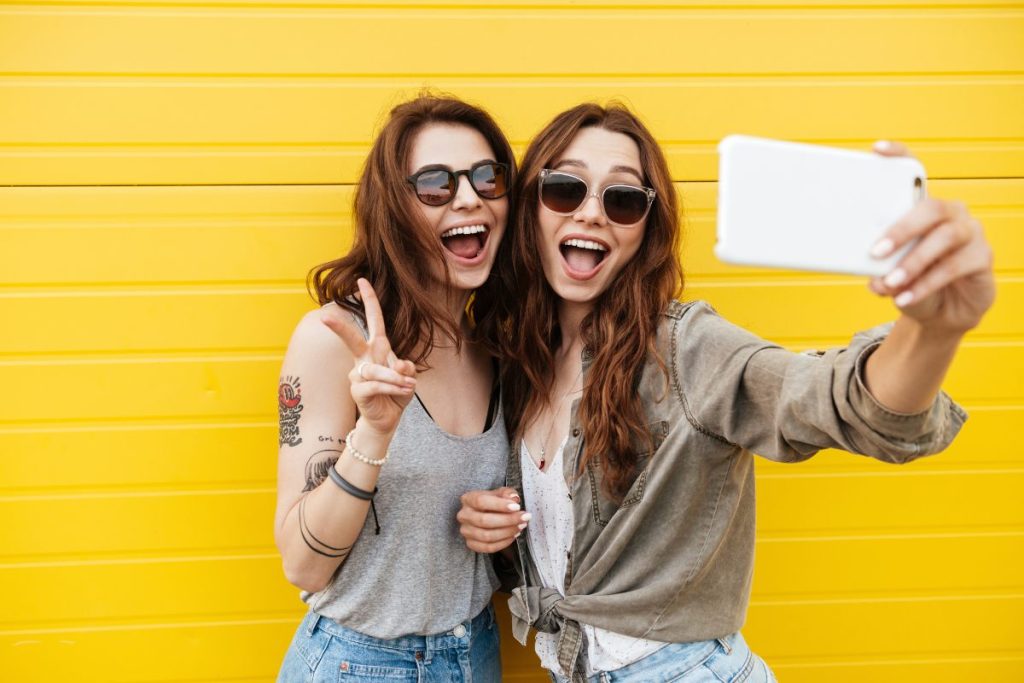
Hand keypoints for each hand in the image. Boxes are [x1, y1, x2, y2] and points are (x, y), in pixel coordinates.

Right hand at [321, 278, 416, 435]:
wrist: (388, 419)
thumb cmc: (397, 393)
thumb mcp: (408, 377)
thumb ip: (406, 368)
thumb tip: (399, 365)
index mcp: (378, 348)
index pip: (373, 320)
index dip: (369, 300)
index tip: (362, 280)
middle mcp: (365, 358)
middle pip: (352, 339)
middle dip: (340, 328)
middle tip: (325, 317)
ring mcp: (358, 374)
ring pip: (376, 370)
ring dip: (396, 379)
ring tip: (408, 386)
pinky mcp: (358, 391)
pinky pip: (376, 385)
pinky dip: (393, 388)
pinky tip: (403, 391)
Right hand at [457, 487, 529, 553]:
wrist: (486, 514)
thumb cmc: (493, 502)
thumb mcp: (500, 493)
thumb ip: (507, 493)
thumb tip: (513, 498)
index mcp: (468, 499)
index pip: (481, 501)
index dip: (500, 505)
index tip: (517, 507)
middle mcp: (463, 515)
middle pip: (484, 521)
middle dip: (508, 520)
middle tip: (524, 518)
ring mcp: (466, 531)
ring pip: (487, 536)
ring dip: (507, 532)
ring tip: (521, 526)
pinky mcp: (471, 544)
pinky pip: (488, 547)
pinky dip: (503, 543)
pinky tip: (514, 535)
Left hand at [868, 141, 995, 333]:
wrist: (943, 312)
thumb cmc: (913, 282)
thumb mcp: (889, 272)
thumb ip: (879, 269)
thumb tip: (872, 277)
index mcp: (924, 208)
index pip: (916, 173)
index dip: (900, 156)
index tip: (877, 149)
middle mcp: (950, 213)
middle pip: (930, 208)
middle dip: (901, 229)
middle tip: (876, 252)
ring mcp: (970, 232)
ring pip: (944, 238)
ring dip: (913, 262)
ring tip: (891, 282)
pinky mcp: (982, 257)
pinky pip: (953, 268)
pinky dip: (926, 284)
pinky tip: (905, 297)